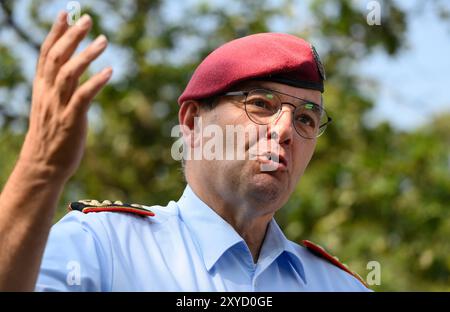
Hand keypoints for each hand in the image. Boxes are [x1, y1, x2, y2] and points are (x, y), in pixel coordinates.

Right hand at [19, 12, 111, 181]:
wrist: (43, 166)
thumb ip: (58, 90)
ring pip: (69, 73)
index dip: (56, 33)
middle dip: (71, 36)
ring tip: (104, 40)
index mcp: (42, 88)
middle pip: (57, 57)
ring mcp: (58, 106)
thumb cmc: (51, 137)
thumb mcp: (50, 108)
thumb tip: (72, 75)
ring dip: (86, 54)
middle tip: (88, 20)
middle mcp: (47, 94)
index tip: (66, 14)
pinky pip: (83, 96)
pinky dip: (96, 82)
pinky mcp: (71, 120)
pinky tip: (109, 71)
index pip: (46, 54)